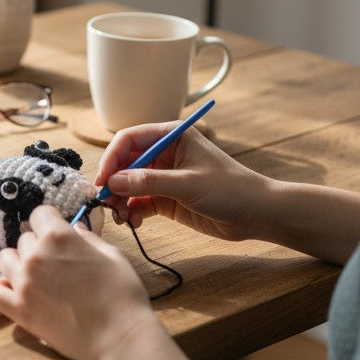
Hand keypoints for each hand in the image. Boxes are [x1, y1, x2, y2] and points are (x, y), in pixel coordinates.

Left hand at [0, 205, 156, 359]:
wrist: (119, 338)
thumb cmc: (122, 295)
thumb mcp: (112, 256)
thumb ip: (89, 239)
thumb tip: (76, 228)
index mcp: (59, 237)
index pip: (39, 214)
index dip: (50, 223)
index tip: (58, 235)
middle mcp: (36, 255)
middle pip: (25, 239)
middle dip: (39, 247)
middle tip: (57, 265)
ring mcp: (23, 283)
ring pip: (5, 259)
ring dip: (18, 264)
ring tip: (37, 278)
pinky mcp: (18, 309)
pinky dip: (1, 289)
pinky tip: (17, 292)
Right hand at [95, 121, 269, 242]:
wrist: (257, 214)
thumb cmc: (231, 189)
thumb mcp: (187, 184)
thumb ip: (149, 182)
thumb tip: (112, 182)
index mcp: (171, 136)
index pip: (129, 139)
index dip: (112, 158)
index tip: (102, 180)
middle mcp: (164, 154)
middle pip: (125, 163)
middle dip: (113, 183)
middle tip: (106, 203)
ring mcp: (164, 177)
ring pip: (129, 185)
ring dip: (120, 200)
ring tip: (121, 218)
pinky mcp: (166, 198)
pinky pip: (139, 202)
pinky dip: (132, 212)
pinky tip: (134, 222)